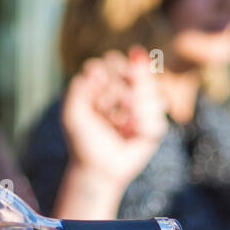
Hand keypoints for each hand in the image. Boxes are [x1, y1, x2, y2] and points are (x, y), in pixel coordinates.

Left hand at [63, 46, 167, 189]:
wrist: (98, 169)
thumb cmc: (83, 140)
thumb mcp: (72, 113)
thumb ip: (78, 87)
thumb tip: (97, 68)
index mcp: (106, 82)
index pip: (114, 61)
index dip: (106, 77)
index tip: (96, 99)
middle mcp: (127, 89)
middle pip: (135, 71)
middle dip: (119, 92)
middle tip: (106, 113)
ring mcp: (144, 106)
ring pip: (151, 90)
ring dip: (134, 108)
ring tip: (121, 125)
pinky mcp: (155, 124)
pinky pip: (157, 116)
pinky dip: (144, 125)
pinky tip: (132, 133)